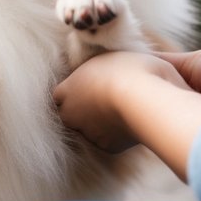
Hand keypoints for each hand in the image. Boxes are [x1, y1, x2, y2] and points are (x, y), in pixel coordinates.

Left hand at [53, 52, 188, 153]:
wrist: (141, 99)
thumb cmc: (131, 70)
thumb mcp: (116, 54)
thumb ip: (105, 64)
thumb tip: (117, 63)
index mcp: (68, 88)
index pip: (60, 95)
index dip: (73, 93)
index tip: (88, 88)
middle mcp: (71, 112)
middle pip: (69, 115)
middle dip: (81, 112)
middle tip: (103, 103)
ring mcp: (86, 131)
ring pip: (88, 130)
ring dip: (98, 124)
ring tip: (119, 113)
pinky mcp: (105, 146)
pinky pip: (107, 141)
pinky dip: (116, 136)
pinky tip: (129, 125)